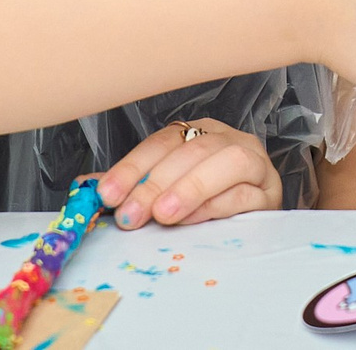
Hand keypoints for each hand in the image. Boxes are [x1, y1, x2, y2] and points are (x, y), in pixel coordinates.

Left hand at [97, 119, 280, 228]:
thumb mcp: (166, 190)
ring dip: (191, 187)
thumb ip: (133, 185)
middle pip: (194, 149)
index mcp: (201, 133)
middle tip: (131, 214)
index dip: (133, 165)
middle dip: (156, 182)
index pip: (164, 140)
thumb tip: (86, 186)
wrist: (255, 222)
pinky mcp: (269, 193)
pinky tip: (192, 219)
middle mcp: (229, 140)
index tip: (107, 193)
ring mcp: (255, 164)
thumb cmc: (207, 203)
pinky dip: (217, 205)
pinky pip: (247, 193)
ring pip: (228, 161)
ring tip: (163, 215)